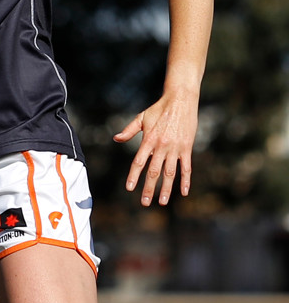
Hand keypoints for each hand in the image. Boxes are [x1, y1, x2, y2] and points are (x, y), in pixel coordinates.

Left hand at [113, 90, 198, 206]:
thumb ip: (129, 130)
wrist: (180, 100)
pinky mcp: (187, 147)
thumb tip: (116, 139)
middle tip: (144, 202)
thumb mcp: (141, 118)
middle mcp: (161, 146)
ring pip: (170, 173)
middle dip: (148, 188)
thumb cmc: (159, 109)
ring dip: (166, 189)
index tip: (130, 188)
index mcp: (149, 139)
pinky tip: (184, 192)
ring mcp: (175, 148)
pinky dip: (186, 180)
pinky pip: (186, 167)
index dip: (134, 176)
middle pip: (154, 171)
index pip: (139, 162)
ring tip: (162, 202)